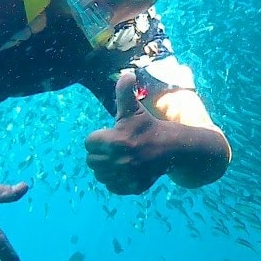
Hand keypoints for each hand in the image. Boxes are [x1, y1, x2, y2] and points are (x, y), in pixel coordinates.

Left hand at [84, 71, 173, 194]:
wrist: (172, 149)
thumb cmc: (149, 127)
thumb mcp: (134, 109)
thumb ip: (125, 92)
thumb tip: (127, 73)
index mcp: (114, 141)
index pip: (89, 143)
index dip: (97, 138)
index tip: (110, 135)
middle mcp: (117, 161)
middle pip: (91, 161)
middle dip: (99, 153)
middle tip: (113, 147)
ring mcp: (124, 176)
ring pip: (99, 175)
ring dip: (105, 168)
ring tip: (118, 158)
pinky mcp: (130, 187)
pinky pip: (110, 186)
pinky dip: (114, 180)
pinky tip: (123, 170)